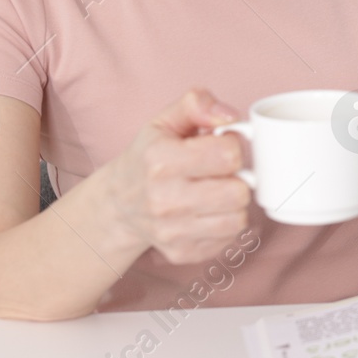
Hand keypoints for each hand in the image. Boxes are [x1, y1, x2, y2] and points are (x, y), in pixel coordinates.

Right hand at [104, 88, 253, 264]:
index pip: (228, 155)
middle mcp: (164, 200)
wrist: (119, 204)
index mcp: (160, 161)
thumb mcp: (165, 121)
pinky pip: (228, 239)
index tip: (220, 146)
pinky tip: (208, 212)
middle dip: (237, 178)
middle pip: (238, 192)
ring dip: (233, 204)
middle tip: (221, 173)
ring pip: (238, 219)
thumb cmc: (148, 158)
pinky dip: (225, 225)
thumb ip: (197, 104)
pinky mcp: (182, 253)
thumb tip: (230, 116)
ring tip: (216, 192)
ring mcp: (172, 232)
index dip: (232, 146)